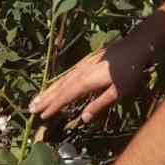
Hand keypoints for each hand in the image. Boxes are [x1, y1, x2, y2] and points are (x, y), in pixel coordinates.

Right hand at [29, 34, 151, 124]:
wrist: (135, 45)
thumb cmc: (129, 71)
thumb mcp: (118, 92)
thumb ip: (100, 104)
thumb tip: (84, 119)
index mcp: (85, 82)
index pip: (65, 97)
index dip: (53, 107)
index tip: (41, 116)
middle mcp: (79, 73)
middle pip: (59, 88)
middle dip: (45, 99)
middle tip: (30, 109)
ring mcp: (82, 66)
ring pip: (61, 80)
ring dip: (48, 91)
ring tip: (36, 99)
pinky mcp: (86, 61)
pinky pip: (67, 74)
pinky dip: (58, 82)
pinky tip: (55, 86)